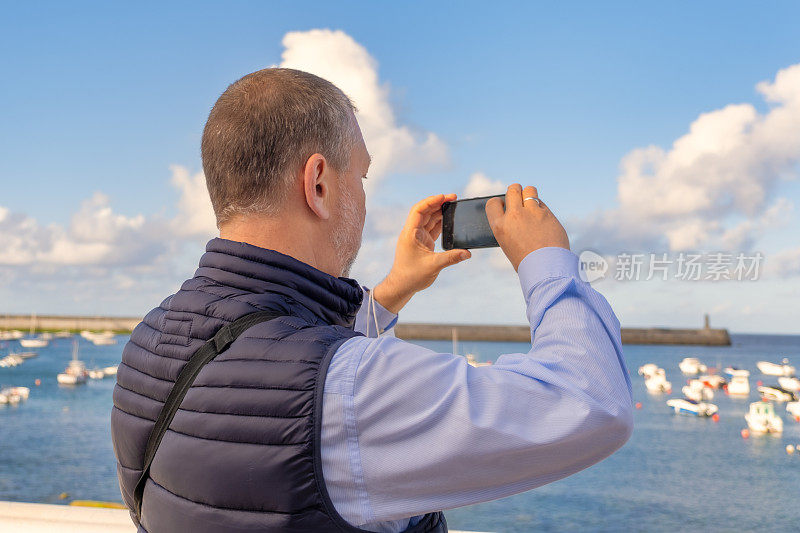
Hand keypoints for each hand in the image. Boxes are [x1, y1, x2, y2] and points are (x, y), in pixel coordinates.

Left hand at [373, 193, 471, 313]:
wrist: (402, 286)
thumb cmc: (411, 276)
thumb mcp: (433, 266)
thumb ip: (451, 258)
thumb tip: (467, 253)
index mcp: (410, 233)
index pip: (419, 210)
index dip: (431, 201)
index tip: (444, 197)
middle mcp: (413, 232)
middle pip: (425, 211)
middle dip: (438, 203)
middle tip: (454, 198)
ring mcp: (418, 237)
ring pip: (429, 219)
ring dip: (440, 212)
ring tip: (454, 205)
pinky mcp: (423, 243)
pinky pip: (432, 228)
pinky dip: (441, 222)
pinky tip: (450, 219)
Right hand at [485, 184, 569, 270]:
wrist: (546, 269)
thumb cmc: (526, 262)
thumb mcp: (508, 245)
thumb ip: (509, 227)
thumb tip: (514, 214)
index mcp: (500, 226)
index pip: (492, 203)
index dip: (498, 202)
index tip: (504, 205)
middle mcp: (514, 216)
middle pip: (513, 189)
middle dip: (516, 192)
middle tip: (519, 200)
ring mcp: (532, 213)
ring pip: (529, 190)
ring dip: (529, 195)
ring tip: (532, 205)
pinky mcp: (548, 214)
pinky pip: (542, 203)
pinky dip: (541, 208)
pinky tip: (543, 219)